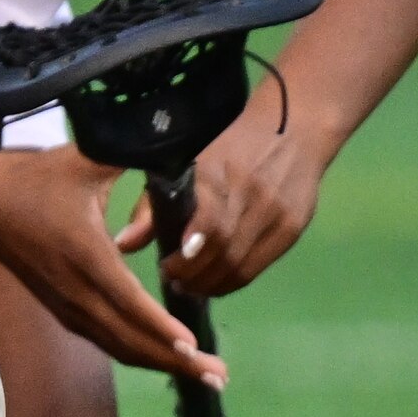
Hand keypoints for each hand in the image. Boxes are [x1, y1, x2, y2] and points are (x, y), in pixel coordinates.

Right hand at [0, 141, 211, 379]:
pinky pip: (105, 340)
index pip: (127, 301)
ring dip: (160, 363)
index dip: (160, 327)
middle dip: (176, 361)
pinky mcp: (63, 309)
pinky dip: (137, 352)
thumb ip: (134, 155)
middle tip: (219, 375)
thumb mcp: (86, 161)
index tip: (193, 346)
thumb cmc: (32, 181)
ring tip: (203, 376)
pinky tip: (162, 358)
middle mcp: (76, 291)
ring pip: (117, 346)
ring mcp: (67, 305)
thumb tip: (177, 143)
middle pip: (128, 339)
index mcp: (85, 255)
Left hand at [167, 113, 328, 303]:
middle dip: (194, 275)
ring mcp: (277, 212)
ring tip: (192, 285)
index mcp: (217, 172)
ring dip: (213, 284)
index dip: (187, 254)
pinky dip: (235, 280)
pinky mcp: (294, 227)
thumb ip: (150, 206)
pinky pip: (260, 265)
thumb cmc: (226, 146)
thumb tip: (123, 245)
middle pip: (224, 250)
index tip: (167, 268)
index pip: (208, 222)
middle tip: (174, 282)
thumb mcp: (182, 164)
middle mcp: (251, 193)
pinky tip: (217, 281)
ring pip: (242, 264)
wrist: (294, 131)